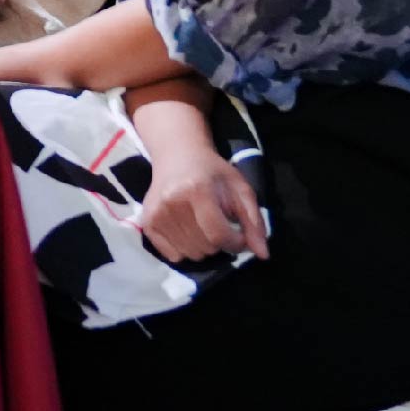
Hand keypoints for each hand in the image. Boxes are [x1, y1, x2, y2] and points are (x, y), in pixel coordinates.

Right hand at [134, 110, 269, 264]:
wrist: (177, 155)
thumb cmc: (213, 172)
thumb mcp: (240, 190)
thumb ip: (254, 221)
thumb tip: (263, 254)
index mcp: (197, 191)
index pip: (218, 234)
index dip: (236, 243)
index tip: (240, 235)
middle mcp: (172, 202)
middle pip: (205, 247)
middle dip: (219, 242)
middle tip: (219, 225)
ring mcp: (156, 213)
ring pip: (190, 254)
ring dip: (203, 246)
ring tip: (203, 226)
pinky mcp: (147, 222)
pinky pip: (172, 255)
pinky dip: (184, 250)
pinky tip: (188, 232)